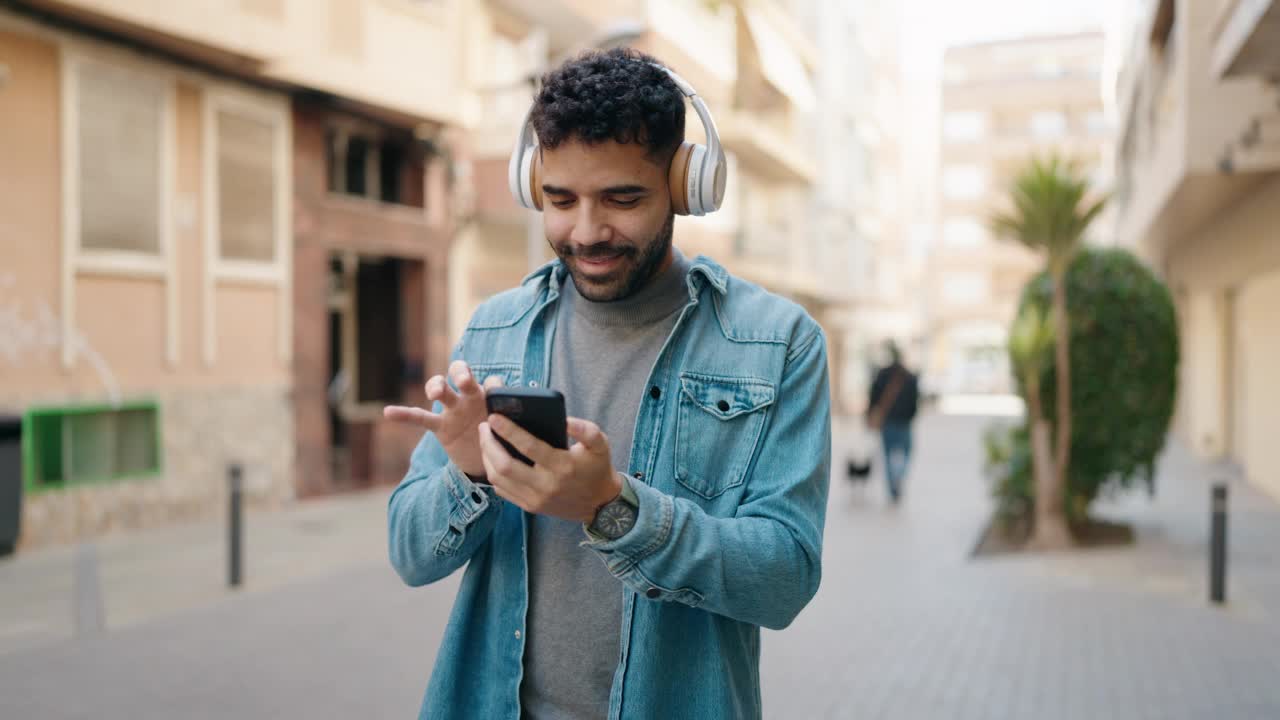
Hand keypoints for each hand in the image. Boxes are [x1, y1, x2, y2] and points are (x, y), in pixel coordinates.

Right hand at [383, 361, 504, 477]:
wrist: (486, 462)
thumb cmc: (502, 440)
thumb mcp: (512, 431)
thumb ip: (516, 422)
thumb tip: (533, 420)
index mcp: (490, 395)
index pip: (493, 381)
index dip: (495, 385)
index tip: (499, 395)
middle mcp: (470, 397)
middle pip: (461, 373)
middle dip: (460, 373)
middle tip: (462, 381)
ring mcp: (453, 410)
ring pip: (441, 390)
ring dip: (436, 386)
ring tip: (435, 393)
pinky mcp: (441, 427)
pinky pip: (420, 418)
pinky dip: (404, 415)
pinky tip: (388, 412)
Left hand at [478, 414, 620, 522]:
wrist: (600, 504)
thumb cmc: (597, 468)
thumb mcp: (600, 444)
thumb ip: (585, 429)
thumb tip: (564, 420)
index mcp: (562, 466)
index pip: (528, 447)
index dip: (508, 431)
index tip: (494, 417)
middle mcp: (546, 485)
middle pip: (504, 465)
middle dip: (488, 443)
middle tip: (484, 426)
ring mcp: (535, 499)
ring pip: (498, 479)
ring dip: (486, 457)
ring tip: (485, 440)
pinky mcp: (530, 506)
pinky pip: (502, 490)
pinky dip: (493, 473)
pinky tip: (492, 458)